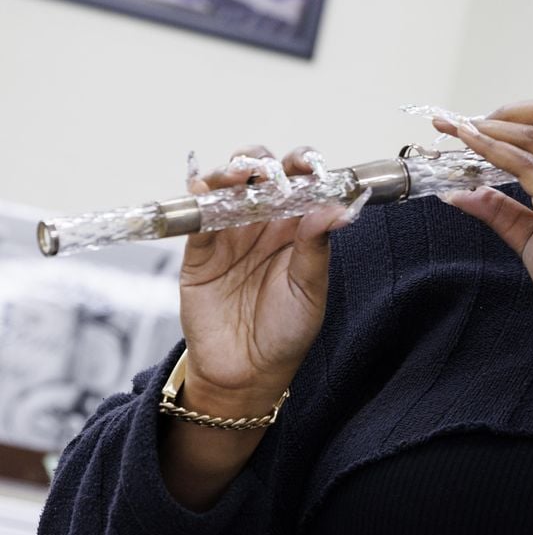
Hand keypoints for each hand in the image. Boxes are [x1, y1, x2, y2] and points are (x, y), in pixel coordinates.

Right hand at [178, 145, 361, 414]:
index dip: (303, 166)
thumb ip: (316, 247)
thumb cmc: (286, 331)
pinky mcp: (199, 251)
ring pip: (226, 187)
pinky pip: (196, 217)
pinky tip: (203, 189)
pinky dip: (197, 198)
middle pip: (259, 175)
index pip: (301, 183)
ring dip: (230, 172)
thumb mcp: (310, 290)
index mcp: (297, 227)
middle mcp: (263, 223)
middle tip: (269, 172)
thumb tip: (334, 208)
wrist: (246, 373)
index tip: (308, 165)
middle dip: (262, 161)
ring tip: (239, 176)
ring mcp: (230, 233)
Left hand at [434, 99, 532, 358]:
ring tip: (461, 129)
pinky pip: (524, 163)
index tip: (480, 122)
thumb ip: (502, 212)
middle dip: (509, 109)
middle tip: (474, 124)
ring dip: (490, 126)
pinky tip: (470, 144)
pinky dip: (491, 148)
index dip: (520, 114)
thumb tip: (464, 194)